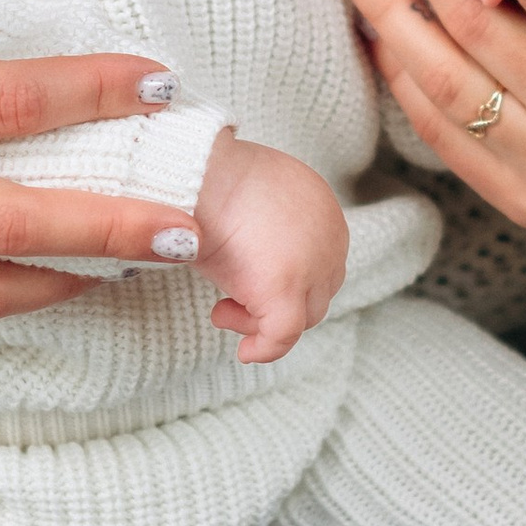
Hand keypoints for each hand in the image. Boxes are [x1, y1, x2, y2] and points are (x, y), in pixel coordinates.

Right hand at [192, 129, 349, 361]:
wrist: (196, 172)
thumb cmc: (208, 179)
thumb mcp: (250, 196)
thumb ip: (265, 225)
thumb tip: (248, 249)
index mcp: (322, 209)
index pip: (317, 262)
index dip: (286, 281)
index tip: (245, 283)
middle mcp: (330, 236)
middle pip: (315, 291)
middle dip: (274, 304)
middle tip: (227, 304)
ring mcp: (313, 265)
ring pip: (301, 315)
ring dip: (261, 320)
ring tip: (221, 312)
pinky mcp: (286, 290)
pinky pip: (282, 335)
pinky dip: (265, 348)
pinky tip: (245, 352)